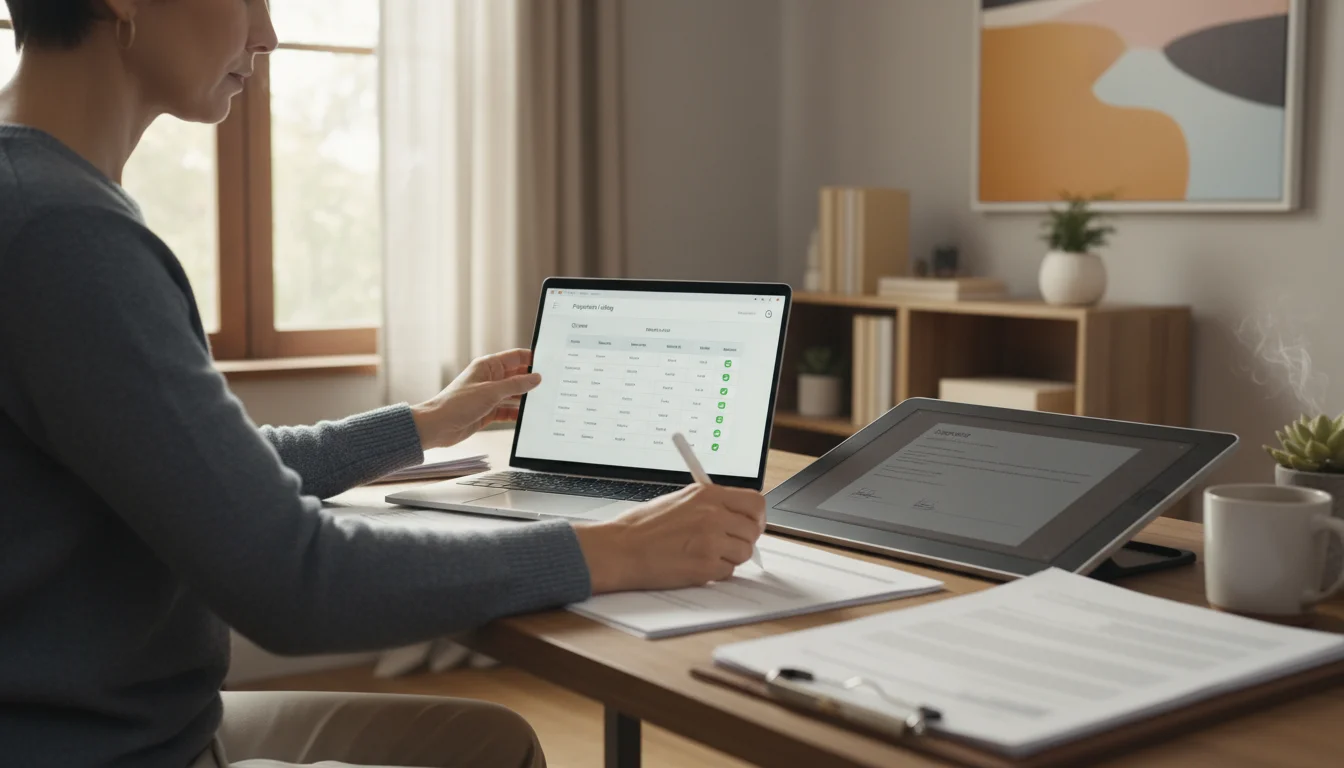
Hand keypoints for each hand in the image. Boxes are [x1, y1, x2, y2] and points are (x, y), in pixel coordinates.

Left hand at [410, 349, 541, 449]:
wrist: (437, 426)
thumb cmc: (457, 404)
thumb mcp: (491, 392)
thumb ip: (516, 385)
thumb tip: (535, 377)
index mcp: (488, 366)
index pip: (516, 357)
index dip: (532, 358)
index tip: (550, 363)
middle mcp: (490, 379)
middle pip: (517, 376)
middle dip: (532, 381)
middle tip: (551, 385)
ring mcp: (489, 396)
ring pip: (514, 394)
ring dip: (526, 399)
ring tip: (544, 402)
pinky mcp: (488, 412)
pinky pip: (507, 411)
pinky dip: (516, 413)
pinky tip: (528, 417)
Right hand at [571, 484, 766, 593]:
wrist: (621, 549)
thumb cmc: (642, 527)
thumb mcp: (680, 501)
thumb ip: (711, 506)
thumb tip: (737, 517)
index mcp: (708, 494)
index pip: (755, 502)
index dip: (756, 516)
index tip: (751, 524)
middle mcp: (713, 514)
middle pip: (753, 530)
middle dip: (743, 539)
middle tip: (727, 544)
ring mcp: (711, 541)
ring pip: (744, 552)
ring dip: (729, 557)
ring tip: (704, 554)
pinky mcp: (705, 566)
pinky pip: (728, 572)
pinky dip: (716, 572)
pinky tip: (694, 565)